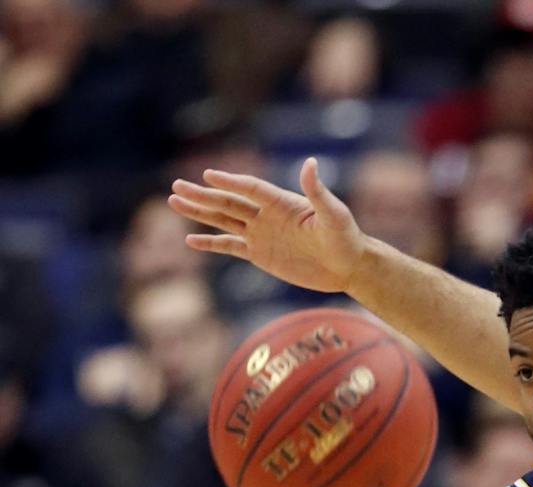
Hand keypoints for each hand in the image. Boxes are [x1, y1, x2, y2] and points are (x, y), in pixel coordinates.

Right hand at [168, 157, 367, 293]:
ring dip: (200, 212)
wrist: (348, 266)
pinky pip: (230, 247)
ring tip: (174, 201)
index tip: (209, 176)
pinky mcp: (260, 254)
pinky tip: (190, 240)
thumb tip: (310, 163)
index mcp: (282, 202)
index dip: (231, 182)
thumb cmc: (346, 237)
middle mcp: (267, 215)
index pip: (251, 189)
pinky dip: (211, 244)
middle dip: (203, 195)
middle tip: (176, 186)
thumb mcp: (334, 215)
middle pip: (229, 202)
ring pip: (224, 220)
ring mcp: (261, 234)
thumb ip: (318, 192)